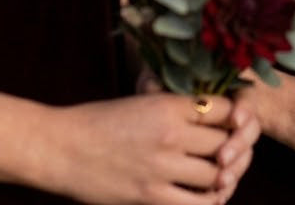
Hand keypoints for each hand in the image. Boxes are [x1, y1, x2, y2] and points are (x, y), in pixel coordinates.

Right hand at [42, 92, 256, 204]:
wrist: (62, 148)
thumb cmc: (99, 120)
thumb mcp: (142, 100)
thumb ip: (175, 107)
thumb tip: (208, 112)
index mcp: (169, 105)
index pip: (224, 108)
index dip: (233, 115)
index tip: (231, 121)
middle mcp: (171, 135)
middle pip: (225, 142)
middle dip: (232, 147)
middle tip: (231, 150)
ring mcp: (162, 168)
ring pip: (216, 175)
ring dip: (222, 176)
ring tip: (220, 175)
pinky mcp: (150, 197)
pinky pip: (196, 204)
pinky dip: (208, 202)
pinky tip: (208, 197)